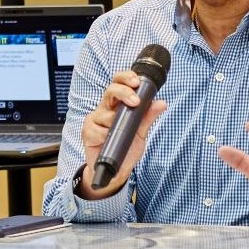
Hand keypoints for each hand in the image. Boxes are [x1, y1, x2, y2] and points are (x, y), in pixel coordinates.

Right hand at [77, 69, 167, 198]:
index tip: (137, 82)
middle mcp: (105, 109)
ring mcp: (95, 119)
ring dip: (116, 124)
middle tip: (135, 102)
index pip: (119, 83)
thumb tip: (161, 103)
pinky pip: (98, 130)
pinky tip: (109, 141)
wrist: (115, 170)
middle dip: (124, 93)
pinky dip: (106, 136)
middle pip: (110, 91)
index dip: (126, 78)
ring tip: (120, 135)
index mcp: (118, 105)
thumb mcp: (141, 132)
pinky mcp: (87, 131)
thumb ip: (148, 117)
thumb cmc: (126, 147)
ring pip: (105, 113)